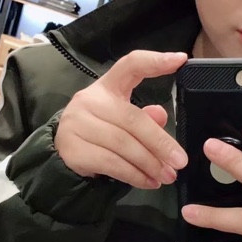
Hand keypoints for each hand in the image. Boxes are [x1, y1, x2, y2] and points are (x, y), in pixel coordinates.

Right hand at [55, 50, 188, 189]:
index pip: (130, 65)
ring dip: (150, 164)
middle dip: (160, 143)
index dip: (154, 61)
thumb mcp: (123, 120)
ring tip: (167, 176)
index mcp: (107, 86)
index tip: (180, 60)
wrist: (62, 152)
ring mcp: (77, 124)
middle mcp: (89, 100)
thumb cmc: (101, 131)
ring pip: (123, 145)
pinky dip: (134, 175)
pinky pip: (111, 164)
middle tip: (180, 161)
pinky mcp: (73, 149)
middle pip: (132, 119)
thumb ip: (144, 117)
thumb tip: (161, 115)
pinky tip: (148, 182)